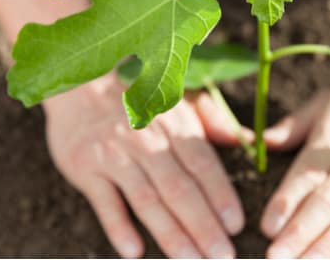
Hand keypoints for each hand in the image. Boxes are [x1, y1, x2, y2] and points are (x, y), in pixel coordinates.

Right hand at [43, 73, 247, 257]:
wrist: (79, 86)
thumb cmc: (139, 101)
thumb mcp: (179, 103)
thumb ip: (214, 123)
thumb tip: (250, 141)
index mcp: (175, 125)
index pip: (202, 165)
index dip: (220, 195)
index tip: (236, 225)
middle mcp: (146, 140)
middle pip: (179, 189)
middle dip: (203, 225)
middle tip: (222, 256)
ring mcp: (114, 154)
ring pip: (147, 200)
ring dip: (170, 234)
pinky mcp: (84, 167)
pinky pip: (104, 202)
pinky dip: (118, 227)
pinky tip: (134, 252)